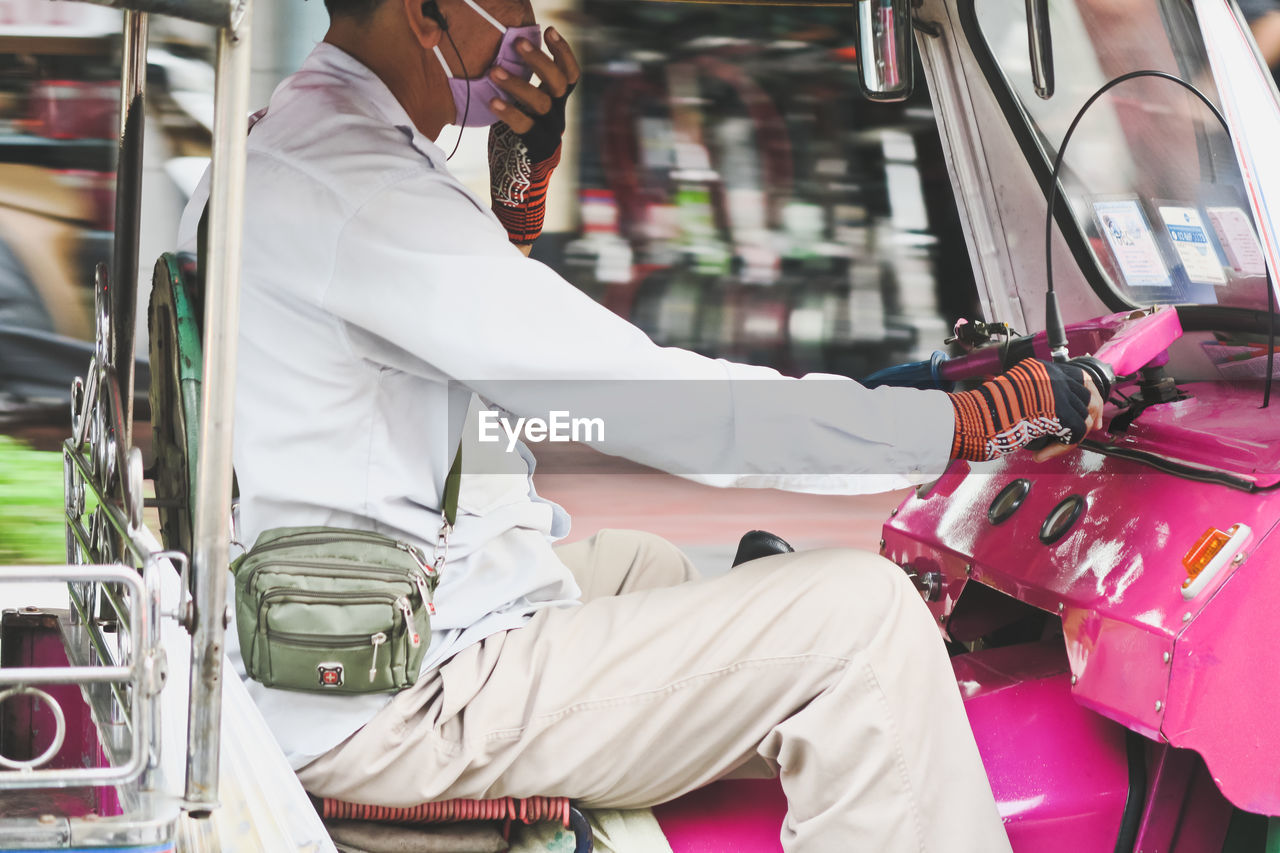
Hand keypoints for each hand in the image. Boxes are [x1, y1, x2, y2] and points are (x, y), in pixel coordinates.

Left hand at [488, 27, 579, 244]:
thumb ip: (522, 90)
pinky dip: (509, 111)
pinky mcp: (535, 148)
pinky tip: (492, 100)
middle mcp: (557, 116)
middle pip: (557, 82)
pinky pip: (525, 126)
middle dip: (539, 59)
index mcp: (556, 104)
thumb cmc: (515, 143)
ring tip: (494, 69)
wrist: (519, 187)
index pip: (569, 74)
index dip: (563, 51)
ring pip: (540, 101)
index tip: (549, 29)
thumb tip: (503, 56)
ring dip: (517, 82)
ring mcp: (549, 132)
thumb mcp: (523, 111)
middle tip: (518, 42)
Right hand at [947, 358, 1100, 461]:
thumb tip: (1050, 412)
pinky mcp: (1061, 413)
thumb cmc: (986, 410)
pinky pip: (1075, 433)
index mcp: (1041, 369)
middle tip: (1092, 427)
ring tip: (1055, 446)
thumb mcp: (1012, 392)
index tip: (1089, 408)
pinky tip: (1044, 453)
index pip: (1077, 375)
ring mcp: (1058, 393)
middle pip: (1087, 393)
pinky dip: (1062, 447)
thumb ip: (1033, 395)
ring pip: (1083, 416)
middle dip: (1093, 412)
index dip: (1086, 392)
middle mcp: (1053, 377)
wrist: (978, 418)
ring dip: (1072, 435)